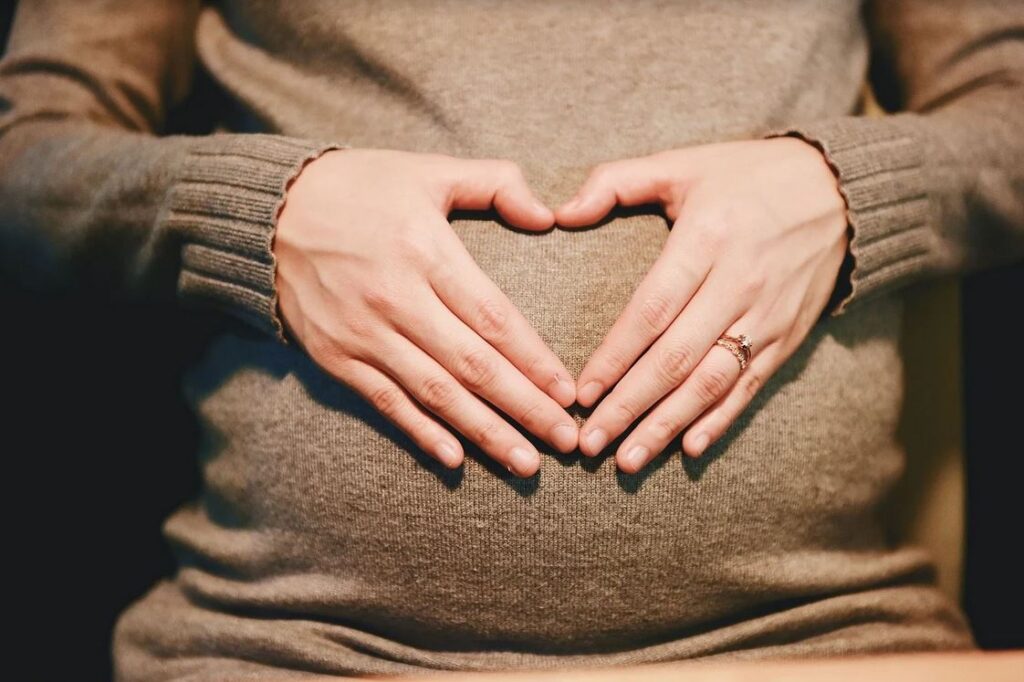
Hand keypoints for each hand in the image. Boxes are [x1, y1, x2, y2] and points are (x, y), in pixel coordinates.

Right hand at [274, 149, 577, 476]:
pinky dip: (421, 432)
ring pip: (435, 393)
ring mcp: (362, 333)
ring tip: (527, 463)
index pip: (493, 318)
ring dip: (484, 432)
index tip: (569, 393)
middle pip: (473, 366)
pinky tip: (456, 459)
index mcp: (425, 250)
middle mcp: (395, 298)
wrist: (269, 210)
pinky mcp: (335, 357)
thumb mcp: (428, 170)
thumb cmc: (360, 187)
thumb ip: (495, 183)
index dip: (535, 360)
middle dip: (525, 408)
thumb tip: (547, 216)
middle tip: (567, 442)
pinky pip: (385, 402)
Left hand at [555, 137, 848, 471]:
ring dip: (667, 425)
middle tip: (590, 443)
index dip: (615, 356)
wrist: (841, 189)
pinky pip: (750, 386)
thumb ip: (616, 182)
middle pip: (676, 358)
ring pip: (711, 382)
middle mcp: (739, 283)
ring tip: (628, 460)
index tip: (581, 393)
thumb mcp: (682, 163)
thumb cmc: (747, 176)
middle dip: (630, 406)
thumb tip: (559, 213)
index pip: (652, 310)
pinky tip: (689, 449)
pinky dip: (720, 420)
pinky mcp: (789, 336)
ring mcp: (768, 315)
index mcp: (707, 239)